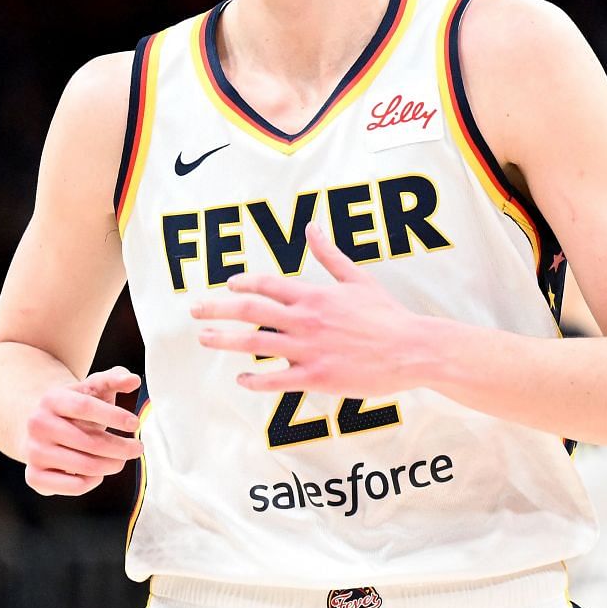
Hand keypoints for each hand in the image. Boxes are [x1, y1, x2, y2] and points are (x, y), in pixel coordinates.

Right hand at [23, 367, 142, 496]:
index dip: (113, 416)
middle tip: (137, 448)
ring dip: (111, 465)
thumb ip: (114, 379)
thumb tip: (133, 380)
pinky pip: (75, 486)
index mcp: (51, 399)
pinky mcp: (34, 477)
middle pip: (89, 442)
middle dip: (120, 447)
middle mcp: (38, 425)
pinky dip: (93, 481)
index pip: (85, 407)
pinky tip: (98, 471)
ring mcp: (34, 452)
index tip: (135, 423)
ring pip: (85, 466)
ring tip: (120, 459)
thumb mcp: (92, 388)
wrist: (42, 428)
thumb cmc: (75, 408)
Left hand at [190, 223, 427, 398]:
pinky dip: (255, 379)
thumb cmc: (387, 314)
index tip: (228, 287)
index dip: (242, 284)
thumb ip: (330, 255)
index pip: (267, 284)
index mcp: (314, 294)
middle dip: (217, 309)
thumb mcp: (357, 279)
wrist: (412, 349)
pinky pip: (277, 379)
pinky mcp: (316, 377)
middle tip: (194, 311)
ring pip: (255, 343)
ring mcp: (309, 349)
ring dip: (225, 340)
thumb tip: (313, 227)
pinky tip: (241, 379)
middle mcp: (305, 319)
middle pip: (250, 310)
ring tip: (205, 339)